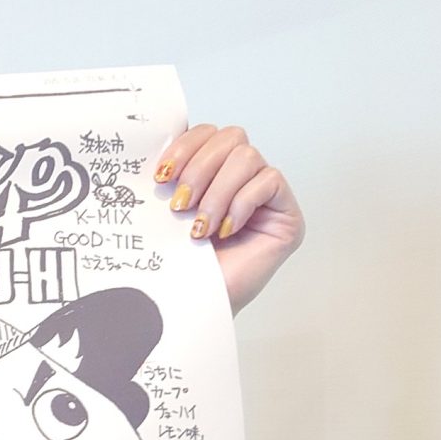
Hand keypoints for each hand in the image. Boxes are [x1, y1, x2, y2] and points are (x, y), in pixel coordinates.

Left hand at [156, 124, 304, 315]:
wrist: (194, 306)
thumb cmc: (181, 266)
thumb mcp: (167, 213)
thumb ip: (172, 177)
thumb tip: (153, 145)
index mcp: (213, 173)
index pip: (208, 133)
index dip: (185, 146)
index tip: (161, 175)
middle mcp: (242, 179)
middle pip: (231, 137)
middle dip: (199, 168)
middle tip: (179, 205)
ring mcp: (266, 196)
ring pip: (248, 157)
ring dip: (218, 192)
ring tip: (200, 228)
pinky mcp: (286, 213)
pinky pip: (270, 181)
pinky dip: (242, 203)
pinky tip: (225, 231)